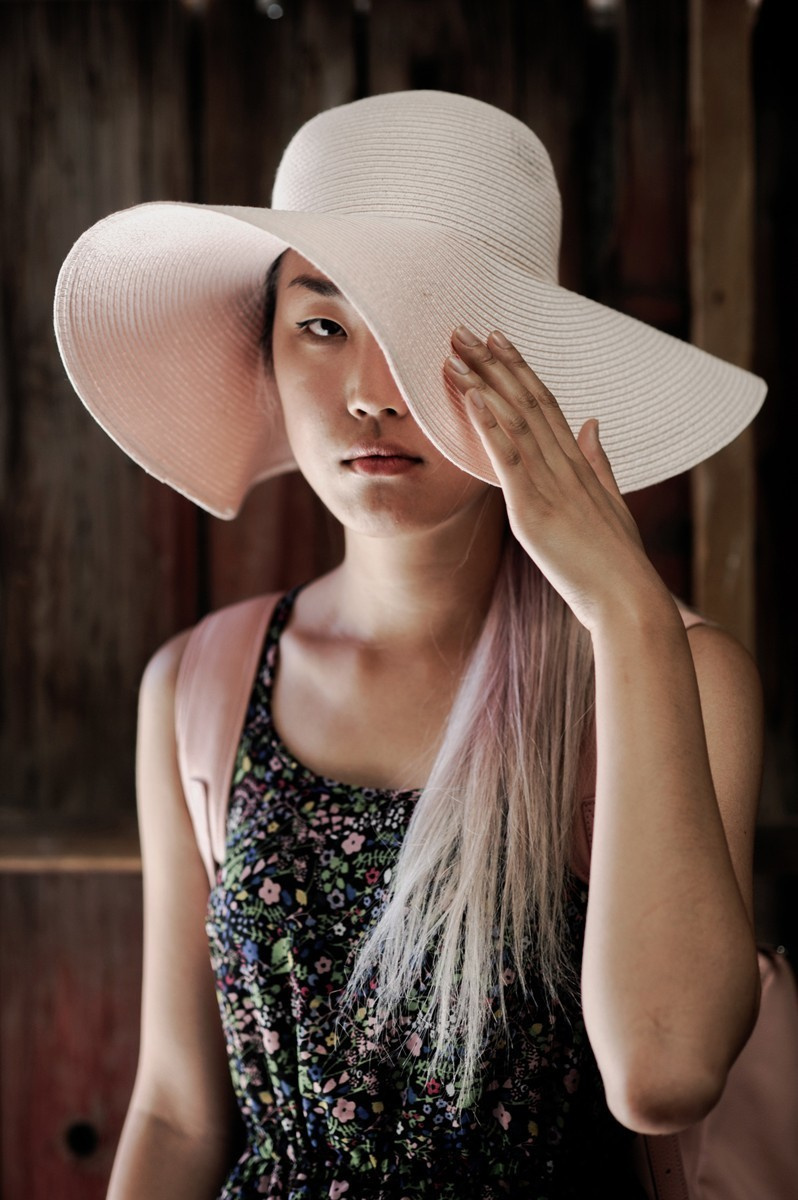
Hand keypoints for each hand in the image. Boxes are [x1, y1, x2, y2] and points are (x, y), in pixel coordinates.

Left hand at [443, 325, 664, 631]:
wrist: (628, 599)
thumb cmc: (617, 562)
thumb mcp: (610, 503)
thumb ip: (599, 461)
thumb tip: (592, 422)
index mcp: (579, 465)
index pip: (546, 404)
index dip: (520, 369)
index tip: (499, 339)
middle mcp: (565, 465)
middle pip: (527, 401)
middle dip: (494, 363)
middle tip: (465, 328)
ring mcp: (551, 484)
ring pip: (515, 419)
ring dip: (483, 381)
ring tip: (455, 351)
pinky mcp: (535, 509)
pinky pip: (510, 458)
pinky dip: (489, 423)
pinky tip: (472, 396)